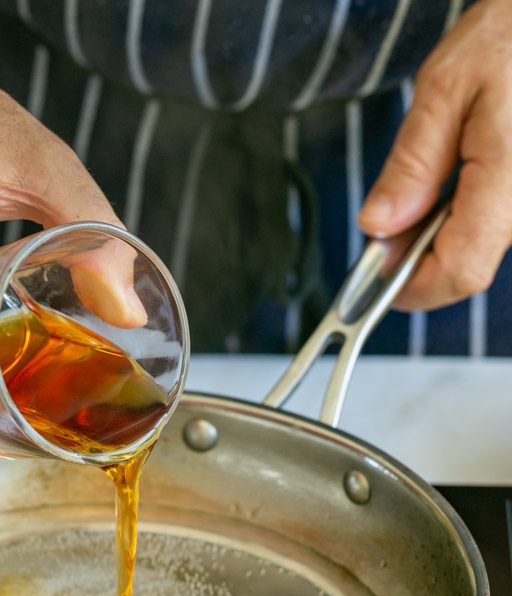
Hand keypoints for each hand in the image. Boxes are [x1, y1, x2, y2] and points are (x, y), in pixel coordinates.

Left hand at [358, 0, 511, 311]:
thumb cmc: (511, 33)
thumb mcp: (446, 87)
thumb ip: (412, 164)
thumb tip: (377, 226)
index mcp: (510, 178)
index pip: (459, 271)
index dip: (410, 286)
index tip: (374, 276)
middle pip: (468, 267)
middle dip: (418, 260)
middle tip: (387, 224)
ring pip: (482, 249)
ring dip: (439, 238)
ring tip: (424, 188)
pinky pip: (495, 226)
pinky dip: (462, 219)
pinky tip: (452, 183)